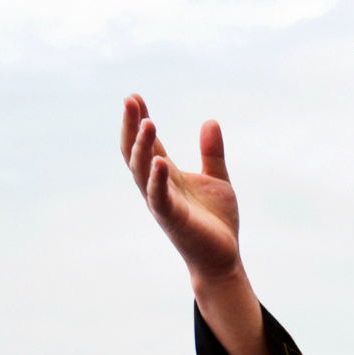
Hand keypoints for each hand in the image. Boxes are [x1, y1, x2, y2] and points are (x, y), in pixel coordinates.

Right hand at [120, 95, 240, 281]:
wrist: (223, 258)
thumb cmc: (215, 222)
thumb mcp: (217, 179)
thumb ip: (211, 152)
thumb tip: (210, 121)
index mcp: (166, 175)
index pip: (148, 143)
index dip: (139, 120)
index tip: (134, 96)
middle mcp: (157, 185)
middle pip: (135, 151)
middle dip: (131, 127)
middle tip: (130, 101)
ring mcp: (161, 202)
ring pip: (142, 170)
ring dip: (142, 147)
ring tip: (148, 123)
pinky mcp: (171, 218)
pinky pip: (158, 197)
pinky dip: (156, 179)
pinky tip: (160, 161)